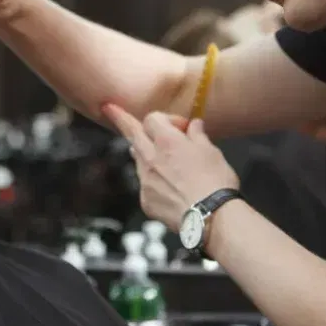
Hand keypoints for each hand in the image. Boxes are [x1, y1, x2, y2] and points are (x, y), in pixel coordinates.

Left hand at [103, 103, 238, 231]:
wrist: (210, 217)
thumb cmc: (215, 183)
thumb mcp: (212, 151)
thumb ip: (198, 135)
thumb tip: (194, 125)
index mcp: (167, 141)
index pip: (152, 118)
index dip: (166, 119)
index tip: (180, 126)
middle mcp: (151, 158)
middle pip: (132, 133)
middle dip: (121, 119)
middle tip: (109, 109)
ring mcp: (145, 180)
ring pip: (138, 158)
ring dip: (143, 151)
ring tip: (154, 152)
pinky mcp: (145, 200)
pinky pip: (145, 183)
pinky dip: (153, 179)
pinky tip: (169, 186)